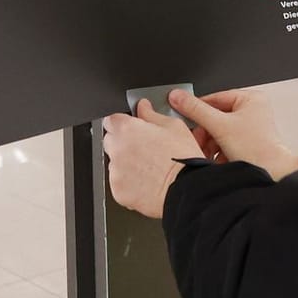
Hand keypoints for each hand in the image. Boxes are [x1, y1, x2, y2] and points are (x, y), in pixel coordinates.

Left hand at [102, 99, 203, 218]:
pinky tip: (146, 181)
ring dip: (125, 163)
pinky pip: (118, 182)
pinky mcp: (118, 191)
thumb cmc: (183, 159)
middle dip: (122, 142)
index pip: (111, 119)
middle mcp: (118, 149)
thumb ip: (151, 114)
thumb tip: (143, 107)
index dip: (121, 122)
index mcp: (128, 129)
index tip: (130, 127)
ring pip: (114, 163)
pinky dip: (128, 182)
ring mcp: (116, 172)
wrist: (187, 190)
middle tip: (143, 148)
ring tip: (148, 167)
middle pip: (110, 140)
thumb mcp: (174, 126)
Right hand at [170, 88, 297, 180]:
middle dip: (204, 133)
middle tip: (194, 141)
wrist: (273, 175)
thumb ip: (196, 110)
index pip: (215, 98)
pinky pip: (225, 143)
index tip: (182, 114)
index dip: (197, 109)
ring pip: (218, 132)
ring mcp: (250, 129)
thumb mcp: (220, 125)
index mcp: (250, 99)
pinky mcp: (247, 145)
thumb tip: (177, 96)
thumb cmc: (258, 149)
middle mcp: (252, 111)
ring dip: (209, 145)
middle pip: (215, 117)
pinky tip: (214, 161)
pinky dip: (217, 152)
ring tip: (204, 154)